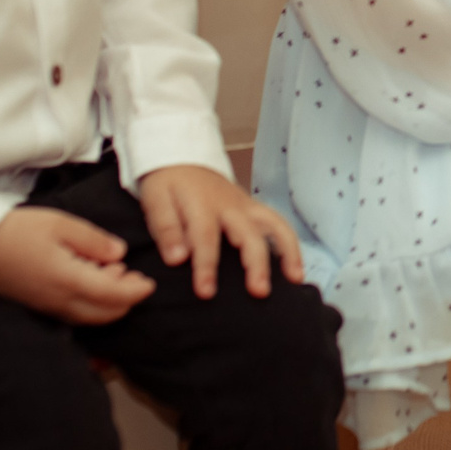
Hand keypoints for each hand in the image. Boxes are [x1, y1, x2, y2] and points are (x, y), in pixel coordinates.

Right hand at [0, 206, 154, 323]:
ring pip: (88, 316)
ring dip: (108, 301)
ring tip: (113, 272)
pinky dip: (89, 302)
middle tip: (135, 277)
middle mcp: (58, 301)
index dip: (136, 292)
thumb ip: (94, 241)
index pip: (114, 297)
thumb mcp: (61, 225)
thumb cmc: (16, 230)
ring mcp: (45, 306)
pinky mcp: (35, 304)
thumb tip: (119, 254)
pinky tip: (88, 277)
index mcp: (68, 281)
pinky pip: (71, 312)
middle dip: (125, 299)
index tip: (150, 283)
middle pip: (104, 313)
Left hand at [139, 164, 305, 300]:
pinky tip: (294, 269)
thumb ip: (166, 228)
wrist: (183, 157)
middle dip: (256, 263)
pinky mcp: (255, 209)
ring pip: (275, 225)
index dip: (207, 266)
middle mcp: (231, 206)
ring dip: (288, 251)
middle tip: (259, 292)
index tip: (207, 292)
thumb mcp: (156, 200)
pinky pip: (278, 225)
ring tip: (295, 278)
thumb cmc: (167, 184)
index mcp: (202, 204)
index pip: (206, 237)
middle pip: (249, 233)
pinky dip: (290, 246)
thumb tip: (177, 259)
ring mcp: (247, 206)